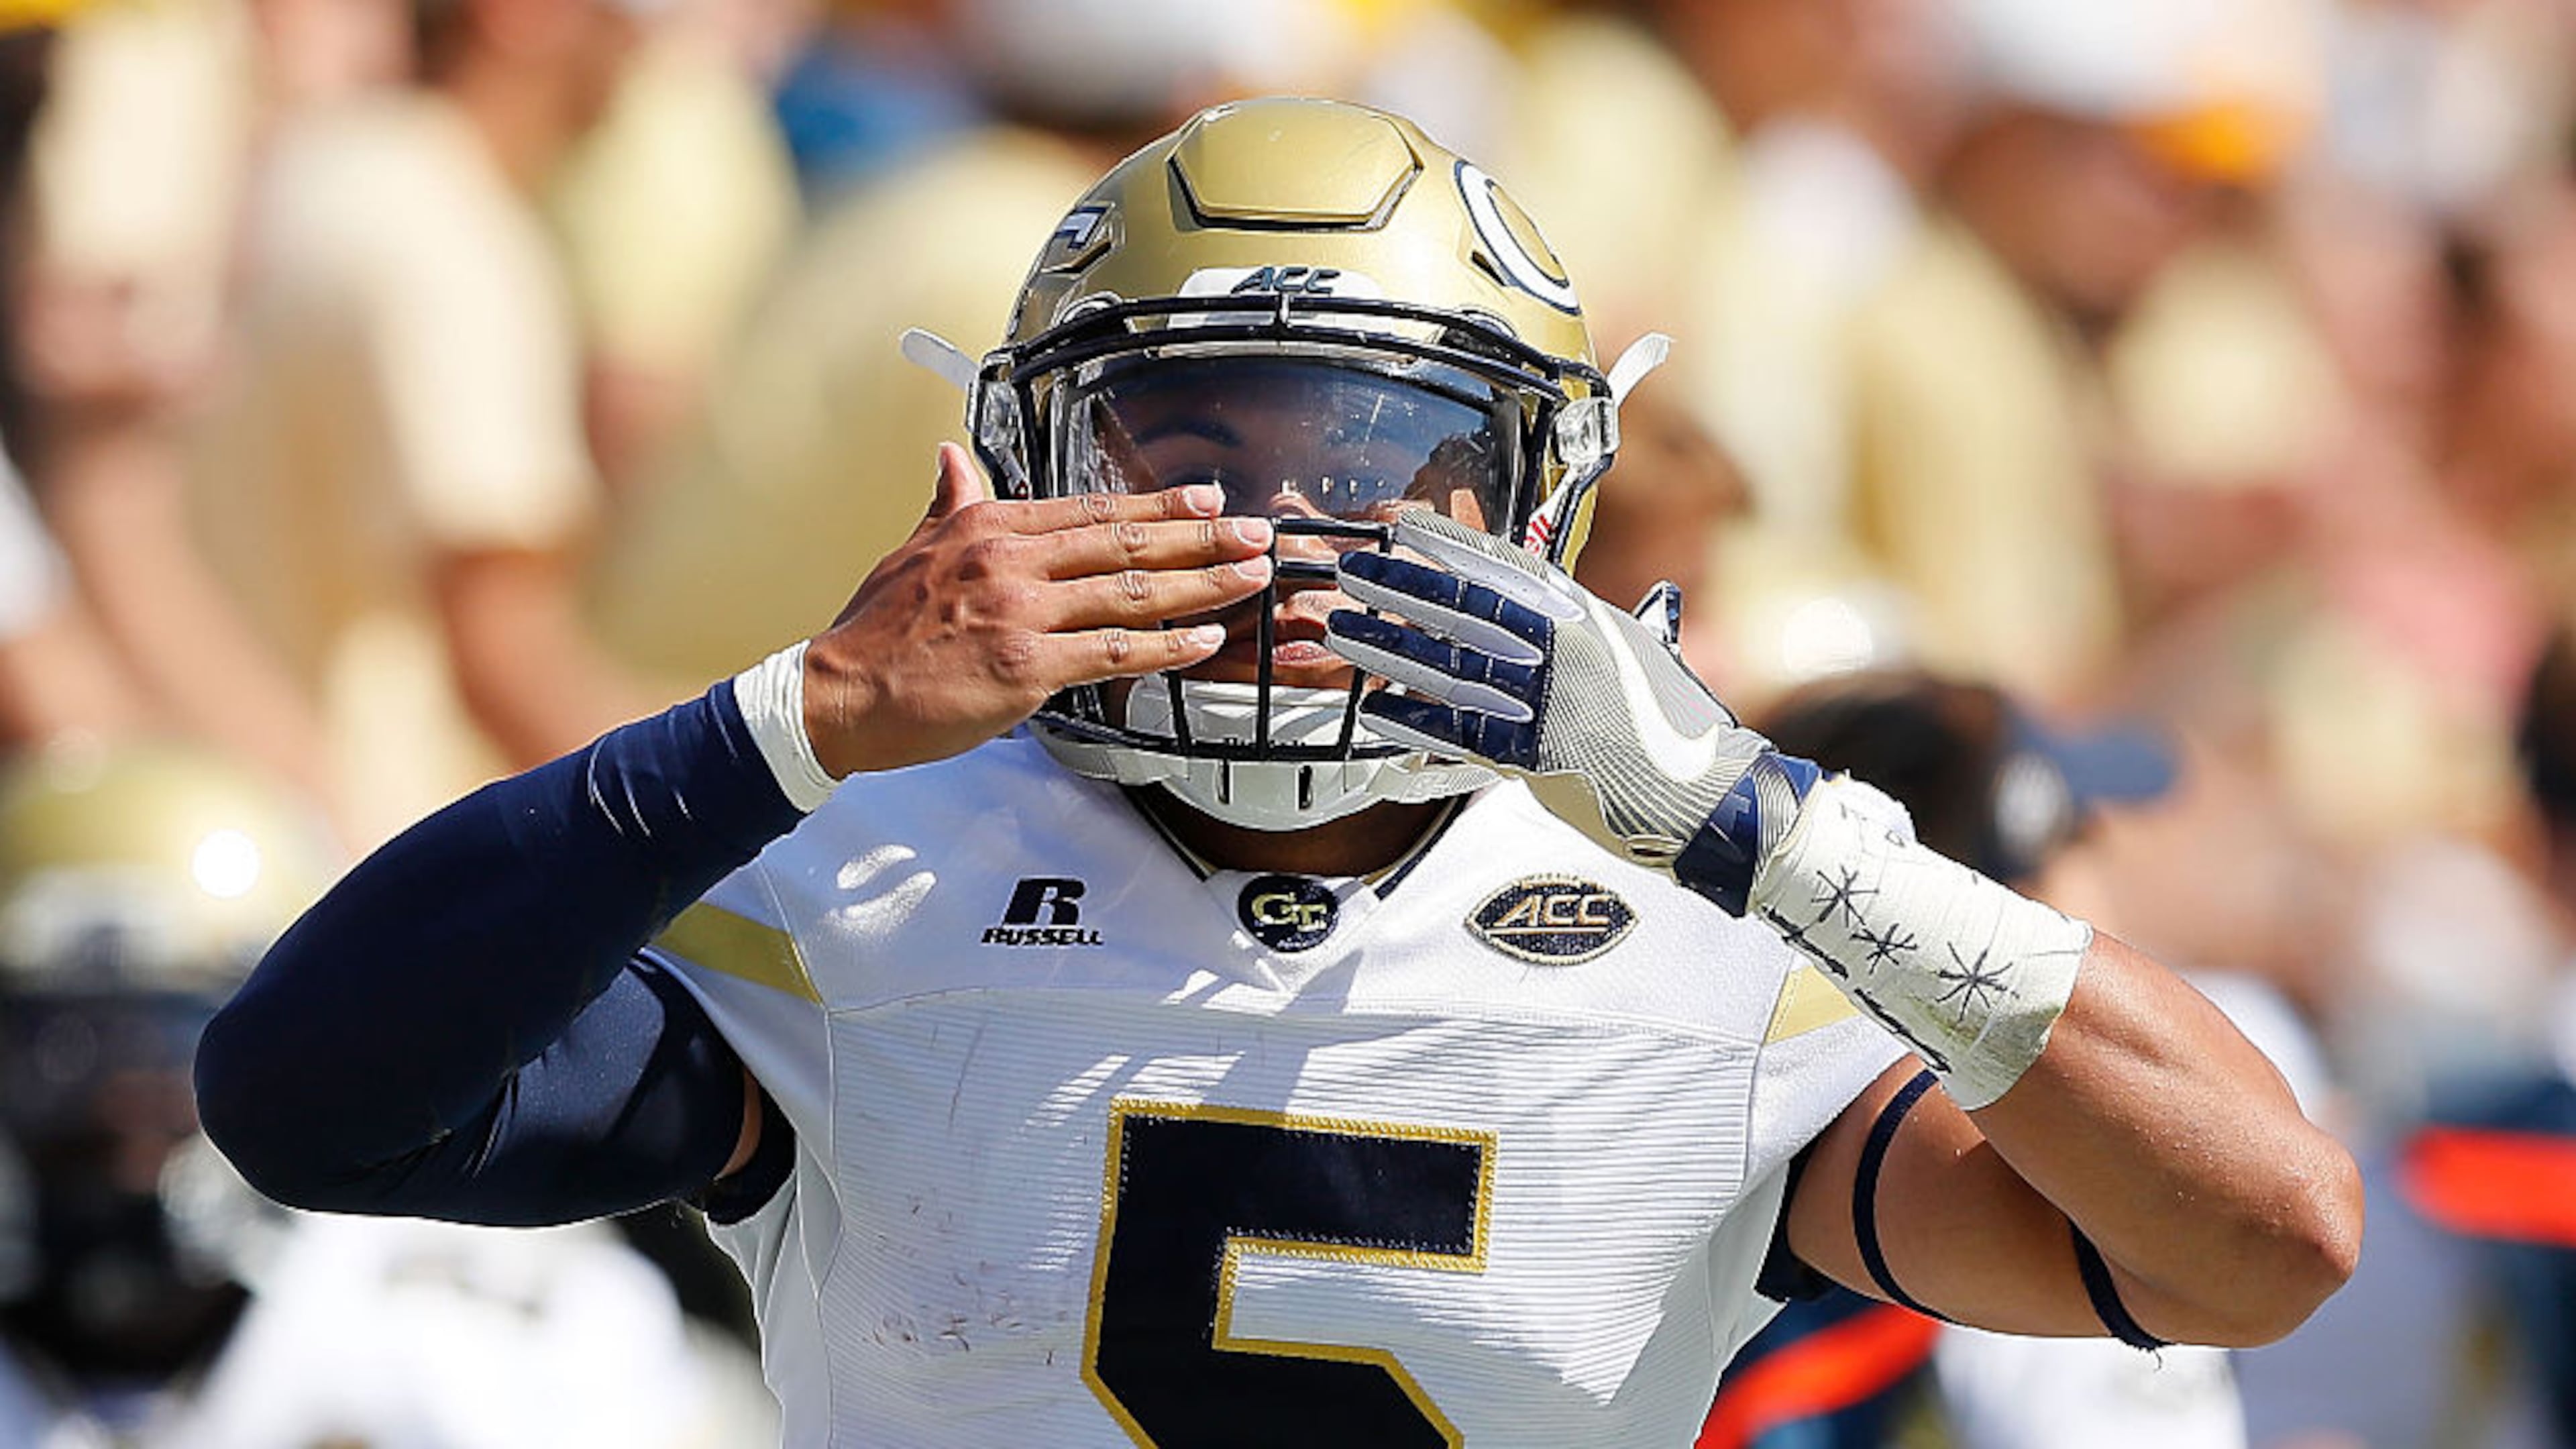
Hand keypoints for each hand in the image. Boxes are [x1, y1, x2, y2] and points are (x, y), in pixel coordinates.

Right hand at [801, 444, 1276, 775]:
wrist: (840, 692)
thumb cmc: (877, 631)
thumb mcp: (913, 548)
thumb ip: (948, 503)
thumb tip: (952, 459)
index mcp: (988, 526)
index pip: (1092, 510)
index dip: (1158, 505)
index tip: (1204, 499)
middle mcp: (1011, 562)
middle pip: (1127, 544)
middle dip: (1202, 537)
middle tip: (1253, 533)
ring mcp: (1021, 614)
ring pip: (1131, 594)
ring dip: (1202, 586)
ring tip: (1248, 579)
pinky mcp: (1026, 668)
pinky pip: (1113, 654)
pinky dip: (1166, 648)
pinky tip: (1204, 640)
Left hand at [1324, 511, 1783, 874]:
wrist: (1713, 799)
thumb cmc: (1687, 733)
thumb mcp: (1654, 662)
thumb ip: (1632, 630)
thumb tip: (1652, 602)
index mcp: (1593, 619)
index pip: (1510, 567)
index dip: (1452, 545)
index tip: (1405, 529)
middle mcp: (1568, 651)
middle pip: (1466, 610)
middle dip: (1402, 588)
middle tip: (1352, 573)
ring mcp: (1551, 703)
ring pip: (1449, 667)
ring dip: (1388, 647)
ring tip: (1343, 630)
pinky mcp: (1538, 757)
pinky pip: (1459, 732)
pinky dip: (1413, 718)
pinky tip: (1374, 706)